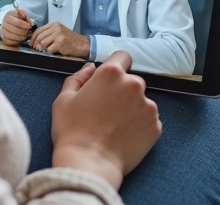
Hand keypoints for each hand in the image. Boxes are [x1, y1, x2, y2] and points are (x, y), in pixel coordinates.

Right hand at [0, 8, 34, 45]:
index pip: (17, 22)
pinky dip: (16, 41)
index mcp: (9, 15)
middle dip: (24, 32)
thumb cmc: (18, 18)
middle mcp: (4, 23)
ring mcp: (2, 30)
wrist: (10, 23)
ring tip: (25, 35)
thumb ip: (27, 18)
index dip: (25, 25)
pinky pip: (10, 41)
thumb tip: (31, 23)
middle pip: (14, 30)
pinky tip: (20, 39)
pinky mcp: (3, 38)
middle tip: (28, 31)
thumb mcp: (23, 15)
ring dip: (21, 37)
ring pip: (12, 36)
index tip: (30, 26)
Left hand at [30, 22, 89, 57]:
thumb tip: (35, 41)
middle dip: (37, 45)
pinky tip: (57, 50)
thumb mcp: (58, 33)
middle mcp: (56, 28)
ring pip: (43, 43)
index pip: (38, 30)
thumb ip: (48, 34)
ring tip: (52, 48)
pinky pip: (49, 49)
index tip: (32, 43)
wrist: (82, 44)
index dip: (33, 38)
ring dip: (46, 48)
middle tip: (38, 49)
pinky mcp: (60, 42)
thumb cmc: (70, 40)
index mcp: (54, 24)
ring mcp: (58, 34)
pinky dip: (51, 52)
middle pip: (39, 37)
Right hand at [50, 52, 161, 189]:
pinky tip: (123, 136)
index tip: (111, 79)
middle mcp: (134, 85)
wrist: (89, 163)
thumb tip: (89, 69)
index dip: (116, 65)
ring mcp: (148, 106)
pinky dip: (139, 126)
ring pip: (141, 101)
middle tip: (106, 110)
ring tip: (114, 126)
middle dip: (122, 91)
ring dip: (131, 109)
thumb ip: (78, 78)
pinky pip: (148, 120)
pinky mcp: (156, 126)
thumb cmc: (72, 131)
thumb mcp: (63, 99)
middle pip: (132, 81)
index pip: (122, 56)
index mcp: (111, 74)